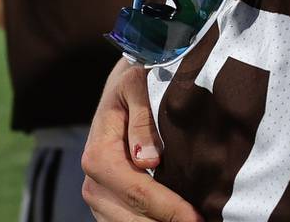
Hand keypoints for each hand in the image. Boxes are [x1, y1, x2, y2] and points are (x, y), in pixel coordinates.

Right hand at [81, 60, 200, 221]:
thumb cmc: (134, 82)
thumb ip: (143, 119)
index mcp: (99, 155)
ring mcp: (99, 195)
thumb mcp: (137, 85)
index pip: (138, 190)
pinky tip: (174, 221)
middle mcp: (93, 182)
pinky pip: (125, 221)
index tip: (196, 217)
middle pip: (131, 217)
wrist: (121, 86)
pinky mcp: (107, 201)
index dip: (168, 208)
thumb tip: (148, 160)